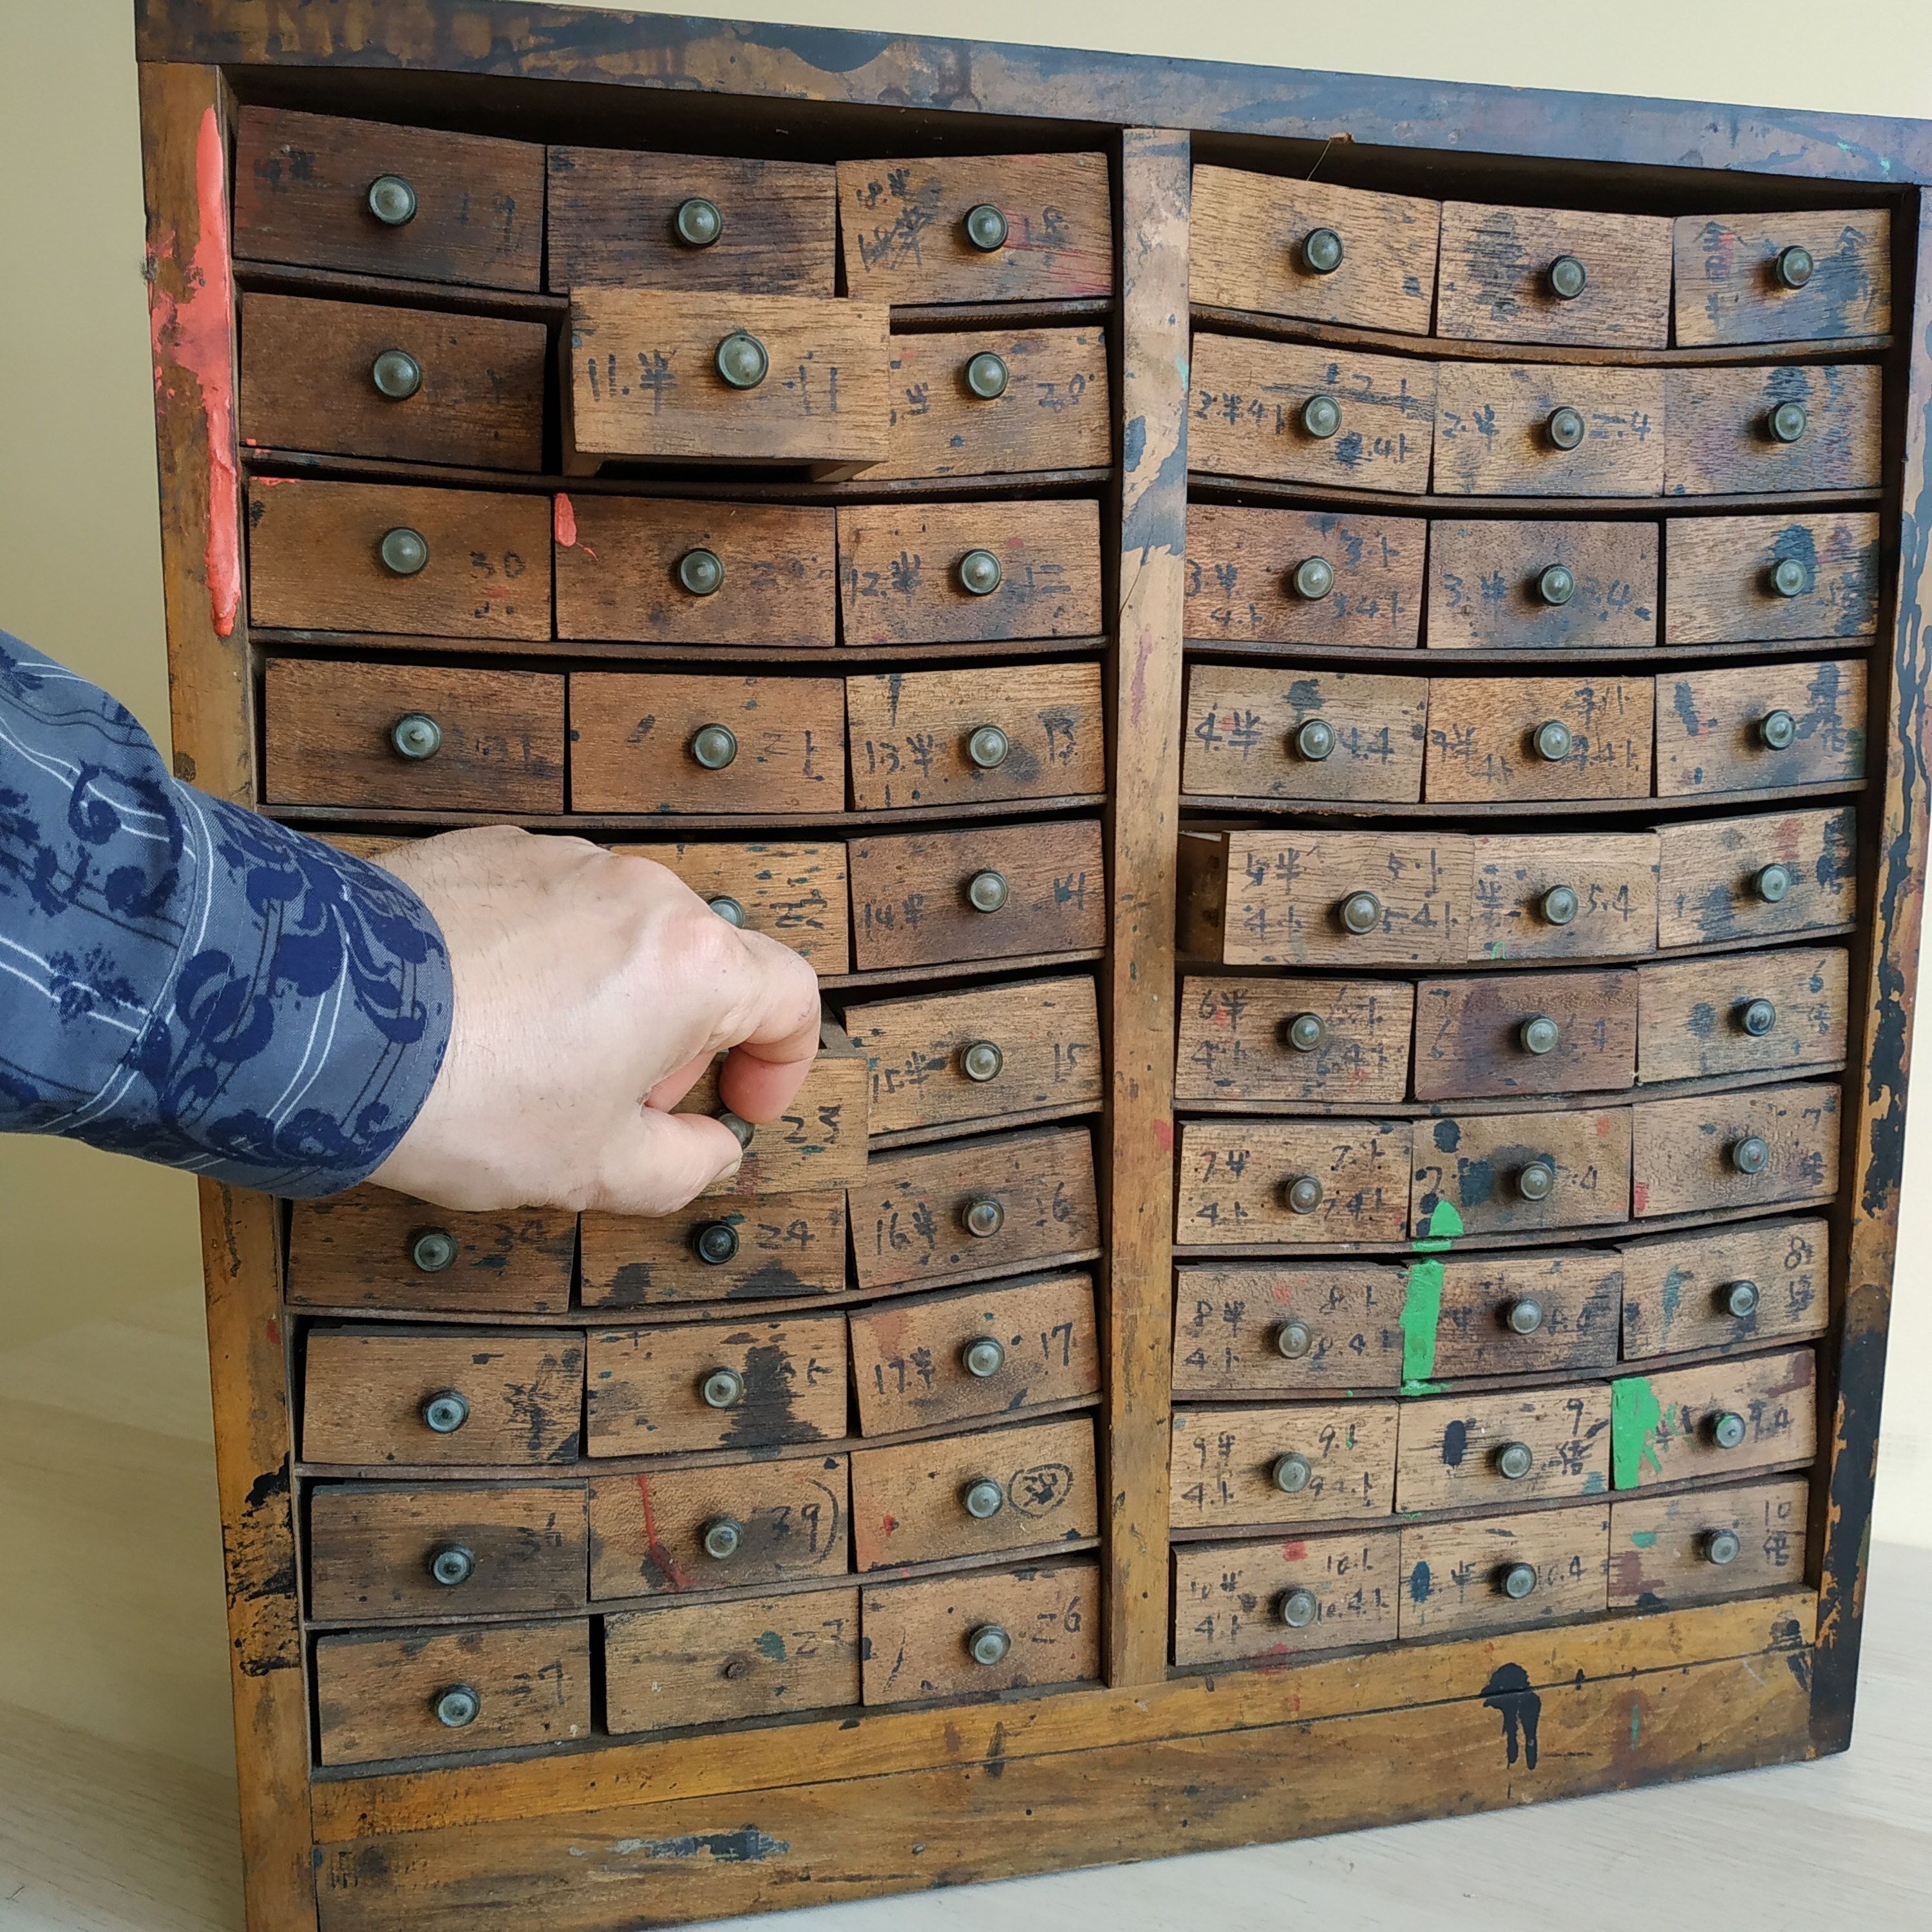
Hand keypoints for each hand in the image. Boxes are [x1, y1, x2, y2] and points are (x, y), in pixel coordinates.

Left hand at [365, 827, 821, 1213]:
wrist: (327, 1023)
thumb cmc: (470, 1098)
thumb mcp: (597, 1170)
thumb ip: (687, 1166)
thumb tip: (713, 1148)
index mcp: (694, 966)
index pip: (792, 998)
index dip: (781, 1063)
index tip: (738, 1106)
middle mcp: (644, 893)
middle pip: (704, 968)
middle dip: (680, 1043)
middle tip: (616, 1105)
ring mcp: (566, 859)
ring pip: (625, 935)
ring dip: (610, 998)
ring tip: (531, 1061)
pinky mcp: (493, 849)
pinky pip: (551, 906)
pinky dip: (544, 958)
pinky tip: (483, 1013)